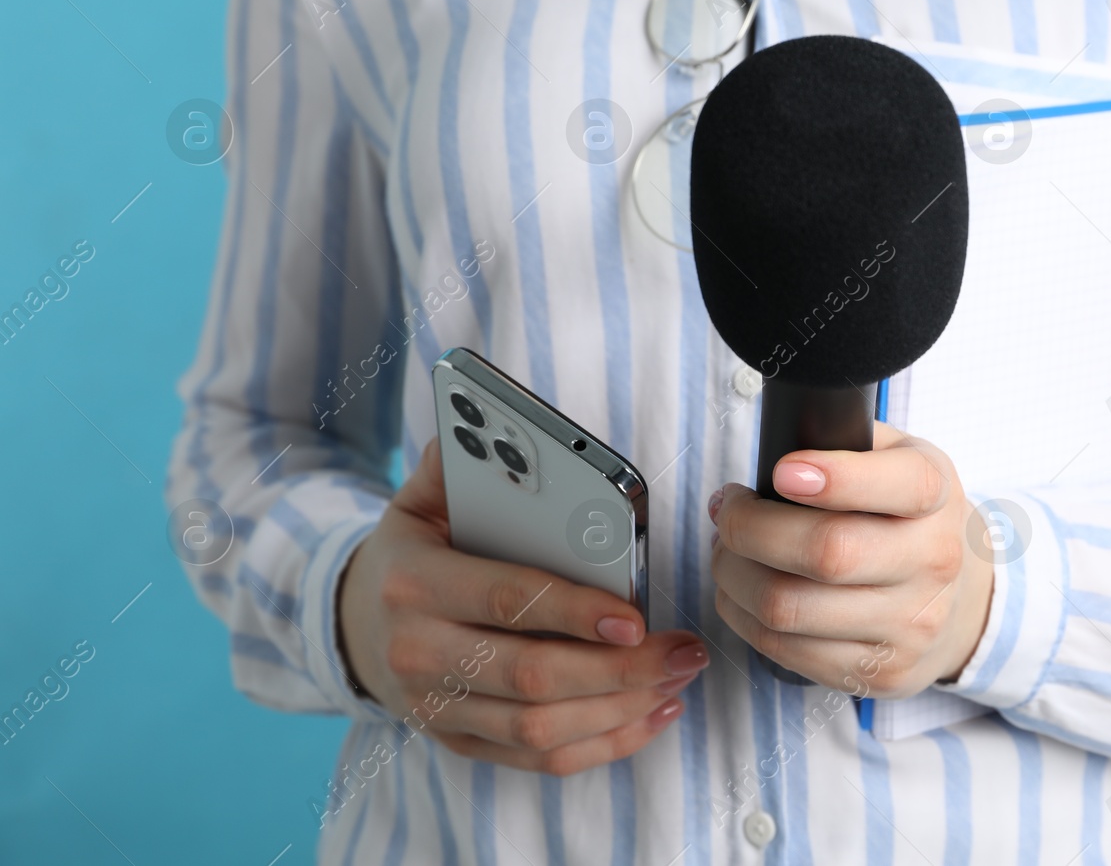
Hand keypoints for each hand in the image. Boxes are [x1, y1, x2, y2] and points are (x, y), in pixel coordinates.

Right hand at [337, 439, 708, 775]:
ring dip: (622, 709)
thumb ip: (457, 462)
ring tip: (677, 678)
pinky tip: (651, 714)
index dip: (574, 611)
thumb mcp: (418, 500)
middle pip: (533, 677)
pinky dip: (603, 745)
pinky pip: (538, 760)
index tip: (634, 616)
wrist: (353, 625)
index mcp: (413, 584)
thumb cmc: (410, 552)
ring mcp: (437, 708)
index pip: (507, 601)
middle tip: (682, 651)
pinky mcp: (460, 742)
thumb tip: (496, 424)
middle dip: (620, 670)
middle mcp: (419, 655)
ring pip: (540, 729)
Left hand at [709, 423, 994, 697]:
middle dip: (752, 528)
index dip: (836, 478)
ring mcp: (910, 625)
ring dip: (734, 574)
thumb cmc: (907, 517)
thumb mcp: (899, 460)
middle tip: (729, 511)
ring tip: (727, 550)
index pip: (902, 486)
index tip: (784, 472)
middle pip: (827, 553)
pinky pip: (785, 649)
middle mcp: (933, 562)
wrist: (962, 601)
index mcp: (937, 496)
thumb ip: (846, 442)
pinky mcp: (881, 672)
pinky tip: (741, 590)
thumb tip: (772, 453)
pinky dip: (743, 615)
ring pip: (790, 608)